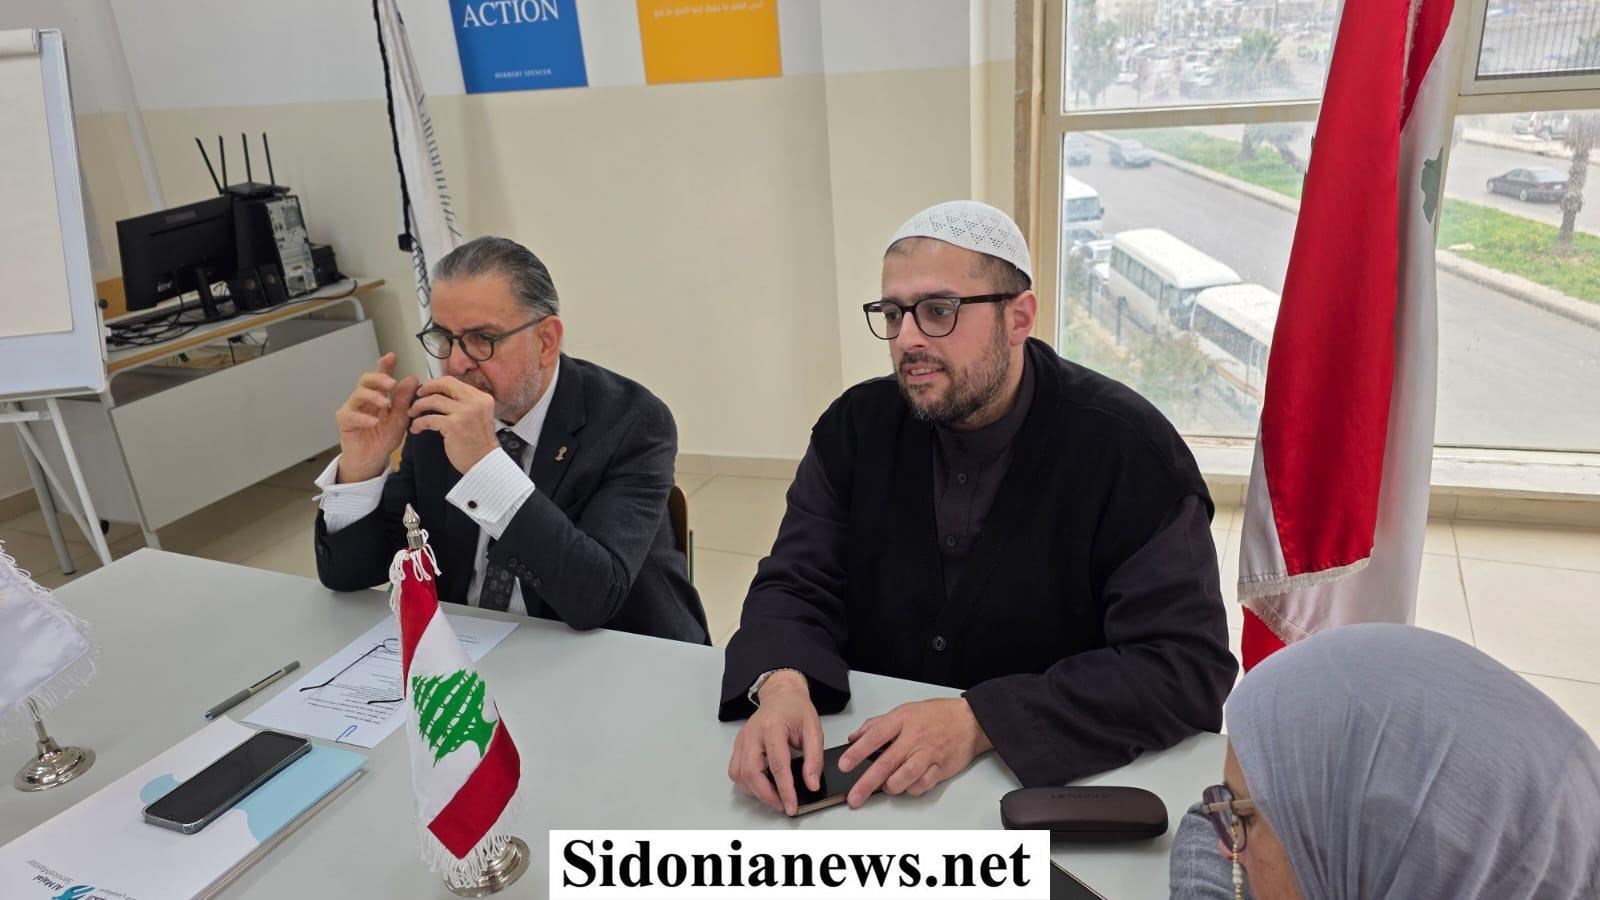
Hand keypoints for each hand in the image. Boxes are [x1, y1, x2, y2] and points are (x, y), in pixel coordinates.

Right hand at [335, 353, 419, 482]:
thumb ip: (404, 400)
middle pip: (366, 380)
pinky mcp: (344, 421)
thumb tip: (412, 379)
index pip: (380, 377)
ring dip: (372, 396)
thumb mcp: (399, 418)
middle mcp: (363, 398)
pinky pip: (351, 416)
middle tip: (391, 383)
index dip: (385, 365)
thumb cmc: (383, 437)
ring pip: (357, 394)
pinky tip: (373, 421)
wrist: (372, 459)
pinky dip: (363, 418)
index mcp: (378, 395)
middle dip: (378, 378)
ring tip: (385, 403)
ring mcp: (352, 408)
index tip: (392, 356)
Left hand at [408, 376, 500, 473]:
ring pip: (433, 400)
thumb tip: (443, 394)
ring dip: (418, 406)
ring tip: (412, 413)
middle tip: (418, 395)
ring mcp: (464, 413)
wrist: (485, 462)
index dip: (437, 384)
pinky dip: (418, 423)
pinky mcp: (453, 426)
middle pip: (445, 384)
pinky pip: (428, 419)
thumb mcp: (480, 416)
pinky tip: (416, 429)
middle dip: (427, 387)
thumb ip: (467, 403)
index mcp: (481, 398)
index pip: (454, 382)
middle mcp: (475, 402)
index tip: (428, 390)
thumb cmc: (479, 443)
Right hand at [727, 672, 822, 816]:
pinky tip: (761, 785)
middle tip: (782, 806)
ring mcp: (742, 739)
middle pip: (751, 772)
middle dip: (766, 795)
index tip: (791, 806)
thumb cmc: (796, 710)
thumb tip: (811, 784)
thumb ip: (814, 759)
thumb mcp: (814, 730)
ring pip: (739, 774)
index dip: (785, 789)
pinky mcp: (738, 745)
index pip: (777, 765)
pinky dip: (747, 783)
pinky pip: (736, 770)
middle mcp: (753, 734)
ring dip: (754, 791)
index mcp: (773, 727)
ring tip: (773, 797)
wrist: (781, 695)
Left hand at [837, 698, 991, 807]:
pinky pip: (923, 784)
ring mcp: (928, 753)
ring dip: (891, 787)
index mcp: (902, 720)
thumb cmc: (936, 715)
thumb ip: (877, 724)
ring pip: (905, 776)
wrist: (970, 721)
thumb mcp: (904, 711)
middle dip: (867, 783)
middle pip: (886, 762)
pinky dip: (912, 789)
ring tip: (886, 788)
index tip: (844, 765)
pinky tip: (908, 786)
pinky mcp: (940, 767)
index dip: (856, 752)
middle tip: (854, 797)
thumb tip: (854, 737)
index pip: (874, 737)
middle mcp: (914, 738)